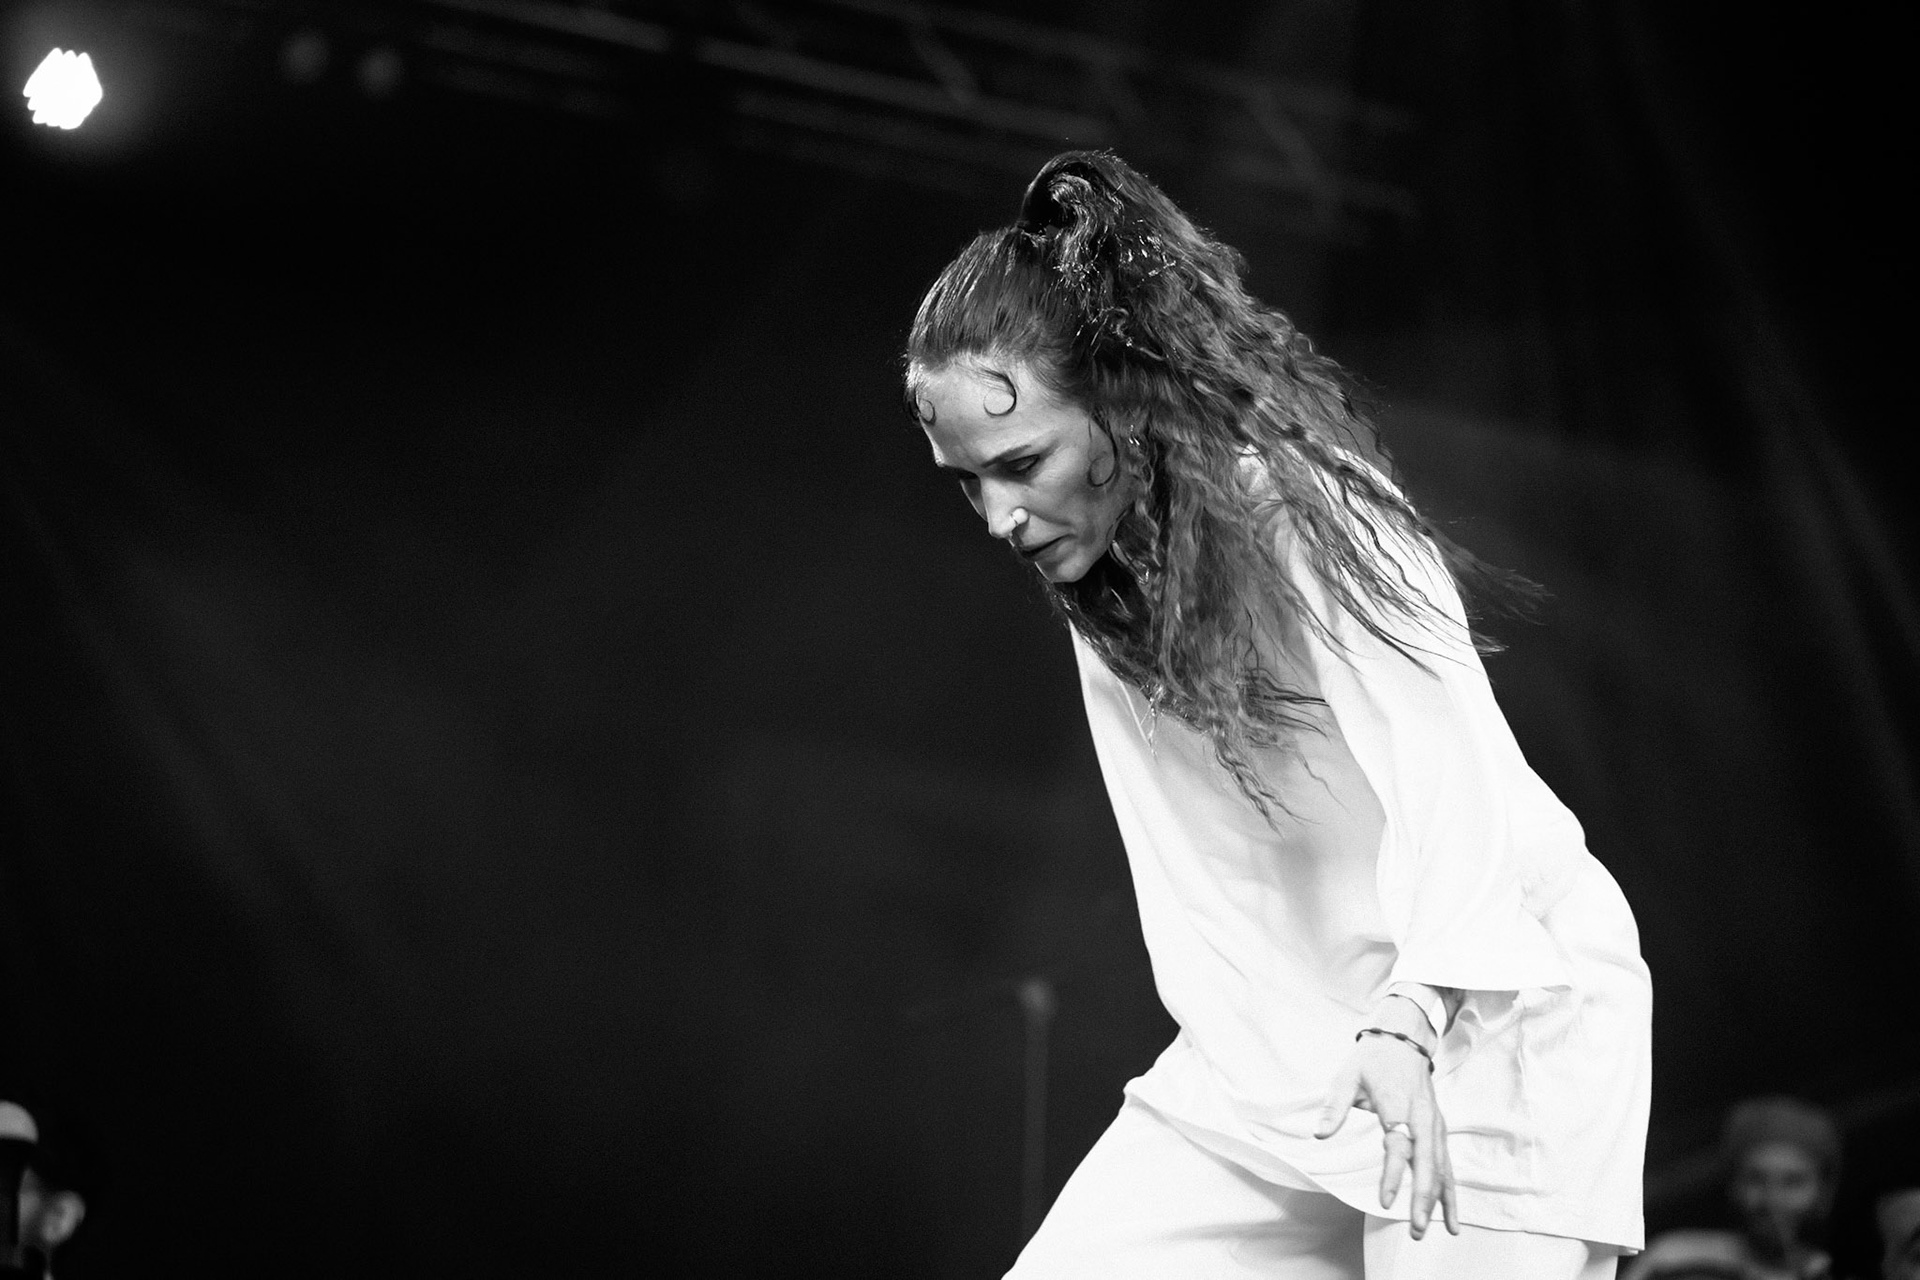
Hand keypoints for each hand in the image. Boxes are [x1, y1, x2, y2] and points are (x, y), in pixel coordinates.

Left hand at [1313, 1009, 1459, 1239]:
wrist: (1404, 1038)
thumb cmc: (1372, 1059)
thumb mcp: (1347, 1076)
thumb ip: (1334, 1107)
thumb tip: (1319, 1134)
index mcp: (1399, 1104)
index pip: (1400, 1146)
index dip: (1394, 1174)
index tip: (1386, 1201)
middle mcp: (1423, 1116)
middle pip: (1427, 1162)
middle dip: (1423, 1197)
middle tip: (1415, 1228)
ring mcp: (1435, 1123)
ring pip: (1442, 1167)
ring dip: (1439, 1200)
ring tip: (1434, 1230)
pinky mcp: (1439, 1128)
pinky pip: (1447, 1163)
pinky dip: (1449, 1190)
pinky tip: (1449, 1215)